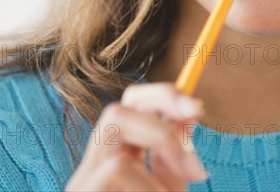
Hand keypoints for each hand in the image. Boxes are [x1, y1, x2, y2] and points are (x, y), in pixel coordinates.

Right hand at [64, 82, 207, 190]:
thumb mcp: (166, 190)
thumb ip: (173, 159)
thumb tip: (187, 115)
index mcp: (117, 156)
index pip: (131, 107)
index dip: (162, 97)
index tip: (197, 108)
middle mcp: (95, 164)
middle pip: (116, 113)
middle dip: (159, 117)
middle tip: (196, 140)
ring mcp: (82, 182)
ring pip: (118, 151)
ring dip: (158, 173)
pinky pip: (117, 173)